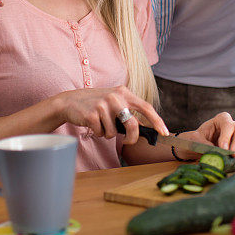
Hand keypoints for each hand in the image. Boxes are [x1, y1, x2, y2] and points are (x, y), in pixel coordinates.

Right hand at [53, 86, 168, 143]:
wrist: (70, 101)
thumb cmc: (95, 104)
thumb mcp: (114, 102)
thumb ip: (128, 111)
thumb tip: (145, 127)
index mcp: (124, 92)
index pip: (146, 107)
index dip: (157, 121)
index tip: (164, 132)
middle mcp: (115, 97)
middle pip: (132, 124)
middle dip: (132, 137)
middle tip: (128, 141)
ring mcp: (103, 105)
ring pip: (114, 132)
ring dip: (107, 133)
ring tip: (100, 123)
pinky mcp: (92, 114)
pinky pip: (101, 133)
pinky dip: (97, 133)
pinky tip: (91, 123)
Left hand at [177, 112, 234, 158]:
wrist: (197, 146)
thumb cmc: (195, 140)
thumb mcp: (196, 140)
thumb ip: (205, 144)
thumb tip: (216, 151)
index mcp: (220, 119)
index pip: (227, 125)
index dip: (226, 137)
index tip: (223, 148)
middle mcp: (231, 125)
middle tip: (233, 155)